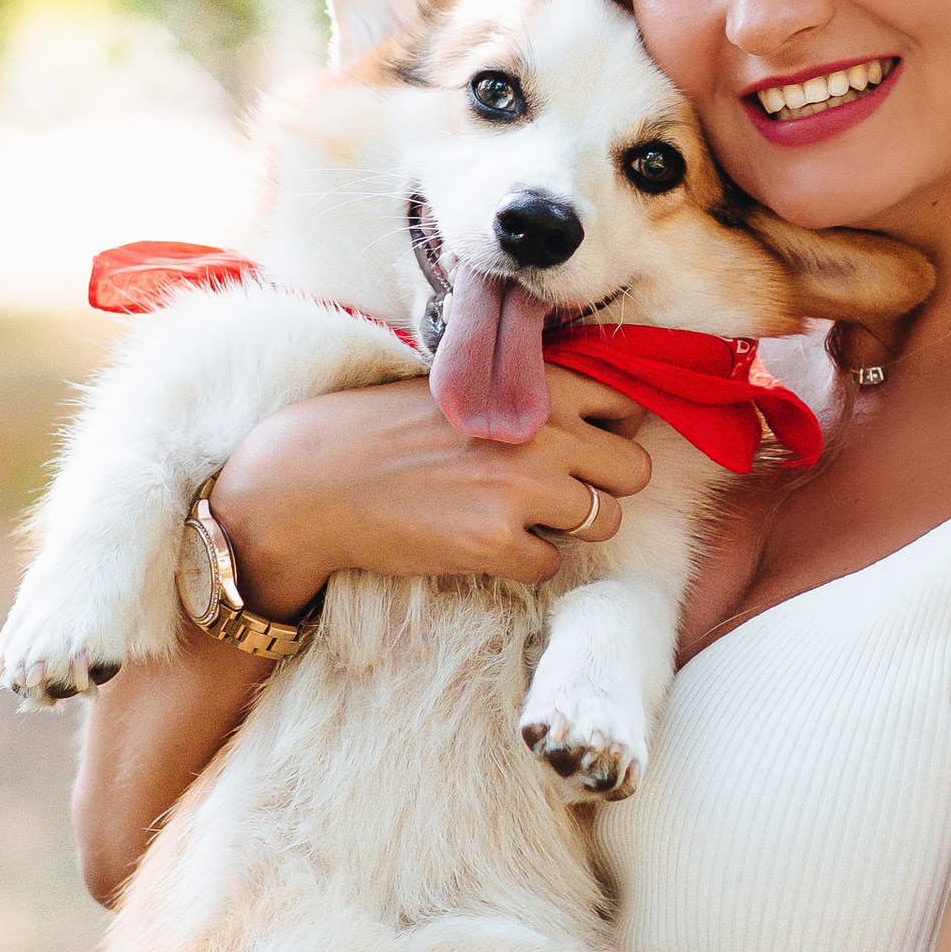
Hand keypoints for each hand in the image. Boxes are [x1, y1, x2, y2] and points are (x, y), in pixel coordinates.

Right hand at [214, 367, 655, 618]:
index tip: (588, 450)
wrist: (316, 478)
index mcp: (537, 386)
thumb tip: (605, 422)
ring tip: (514, 515)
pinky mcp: (497, 543)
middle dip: (602, 488)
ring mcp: (522, 490)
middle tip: (555, 493)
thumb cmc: (390, 431)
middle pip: (633, 473)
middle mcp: (542, 433)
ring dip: (567, 527)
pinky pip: (552, 565)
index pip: (629, 407)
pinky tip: (481, 540)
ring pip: (604, 522)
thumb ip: (534, 398)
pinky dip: (524, 561)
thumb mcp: (471, 389)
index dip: (613, 435)